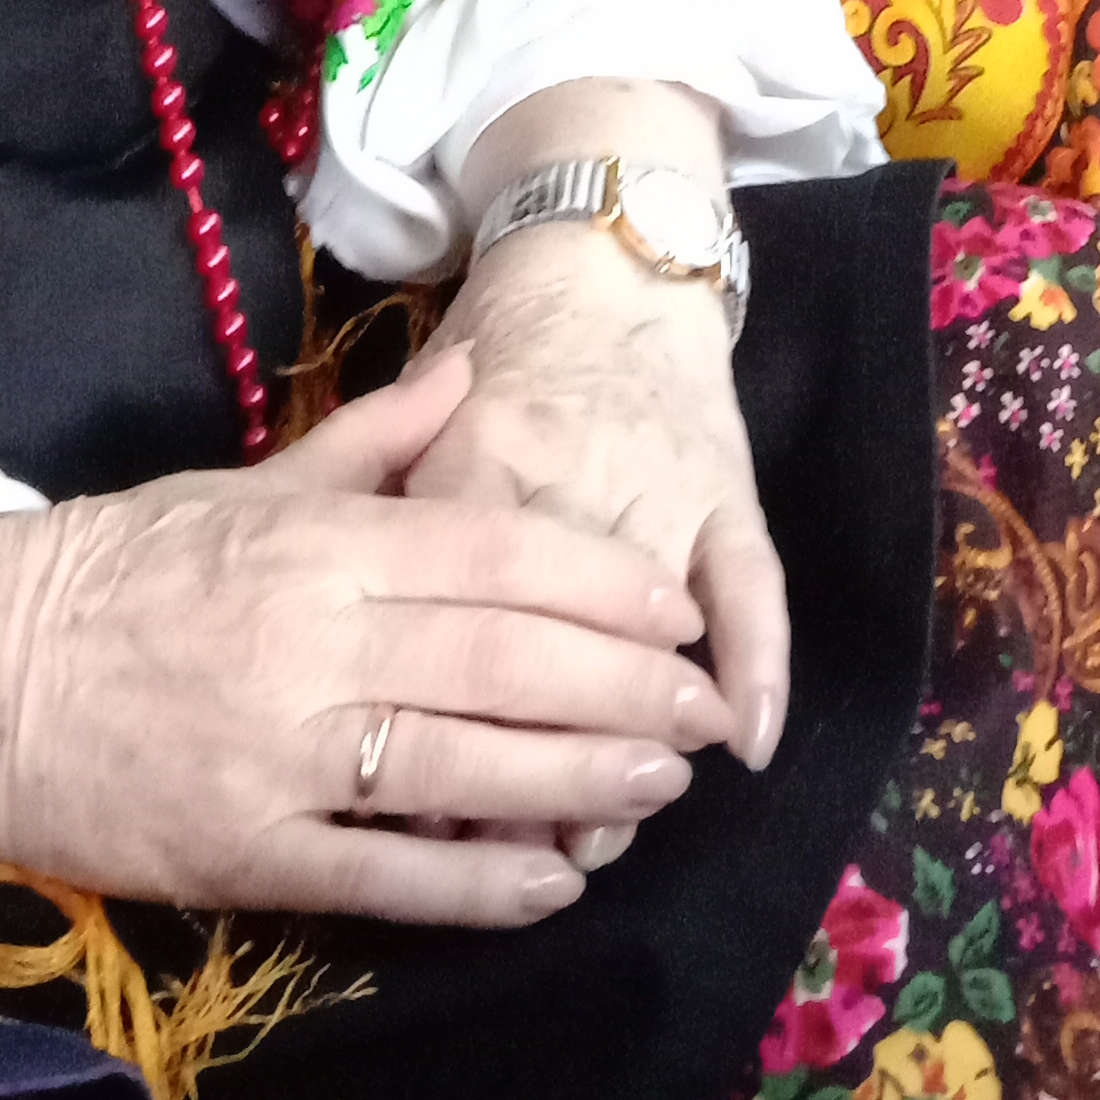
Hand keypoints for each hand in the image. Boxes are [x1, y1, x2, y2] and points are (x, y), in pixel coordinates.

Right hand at [0, 356, 729, 927]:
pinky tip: (554, 882)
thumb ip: (368, 441)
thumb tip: (467, 371)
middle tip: (703, 710)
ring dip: (579, 780)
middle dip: (624, 687)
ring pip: (463, 769)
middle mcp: (312, 642)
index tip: (679, 607)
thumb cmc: (115, 567)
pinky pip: (384, 875)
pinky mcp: (243, 852)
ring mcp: (279, 754)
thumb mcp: (241, 481)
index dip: (600, 583)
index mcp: (316, 544)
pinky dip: (477, 884)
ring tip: (661, 784)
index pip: (493, 555)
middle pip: (505, 662)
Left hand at [411, 216, 784, 878]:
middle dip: (525, 756)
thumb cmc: (502, 342)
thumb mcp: (423, 409)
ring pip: (640, 627)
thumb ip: (375, 498)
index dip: (434, 705)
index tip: (407, 804)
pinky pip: (750, 581)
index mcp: (477, 451)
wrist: (610, 252)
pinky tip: (748, 740)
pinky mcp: (726, 485)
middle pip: (542, 633)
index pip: (450, 600)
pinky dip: (758, 659)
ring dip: (623, 735)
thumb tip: (342, 633)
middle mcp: (569, 472)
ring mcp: (658, 480)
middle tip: (499, 848)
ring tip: (602, 834)